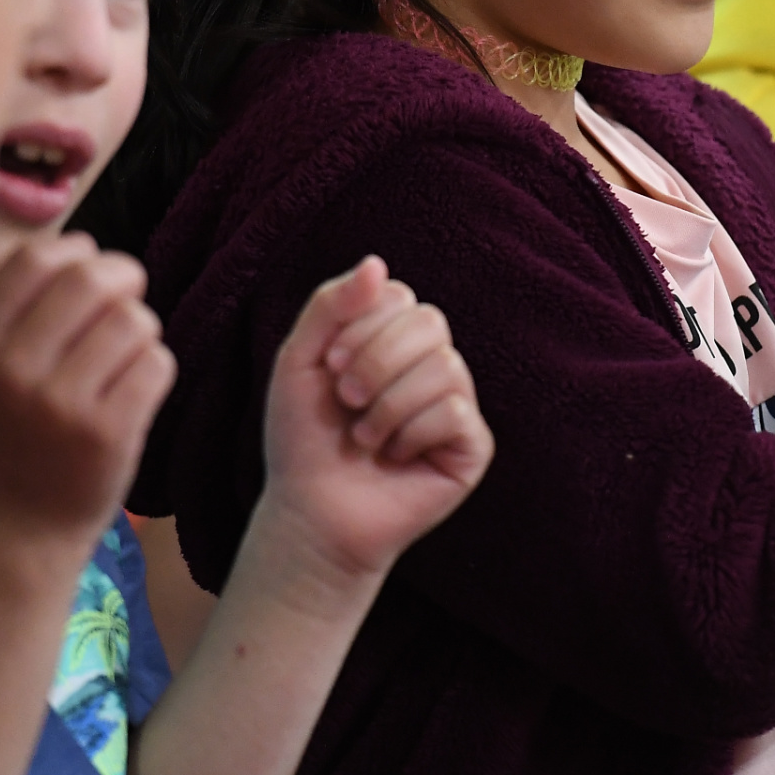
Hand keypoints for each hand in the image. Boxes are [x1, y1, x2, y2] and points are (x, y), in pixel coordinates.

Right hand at [0, 234, 175, 542]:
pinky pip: (158, 363)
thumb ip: (23, 308)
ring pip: (133, 320)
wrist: (19, 530)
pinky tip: (135, 393)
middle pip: (92, 278)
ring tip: (125, 360)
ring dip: (142, 332)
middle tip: (128, 300)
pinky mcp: (108, 432)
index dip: (77, 253)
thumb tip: (85, 248)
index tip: (89, 272)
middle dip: (124, 278)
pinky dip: (157, 370)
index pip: (35, 258)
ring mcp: (61, 402)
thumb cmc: (14, 436)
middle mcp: (13, 368)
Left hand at [260, 257, 491, 586]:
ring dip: (389, 403)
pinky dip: (412, 433)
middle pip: (431, 323)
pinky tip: (395, 456)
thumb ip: (332, 305)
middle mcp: (432, 363)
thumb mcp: (301, 359)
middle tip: (346, 398)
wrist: (312, 512)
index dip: (362, 327)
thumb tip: (376, 262)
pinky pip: (456, 411)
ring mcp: (456, 403)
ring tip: (366, 435)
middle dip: (377, 360)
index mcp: (394, 338)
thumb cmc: (305, 438)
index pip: (400, 297)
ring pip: (447, 366)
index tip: (330, 367)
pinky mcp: (473, 445)